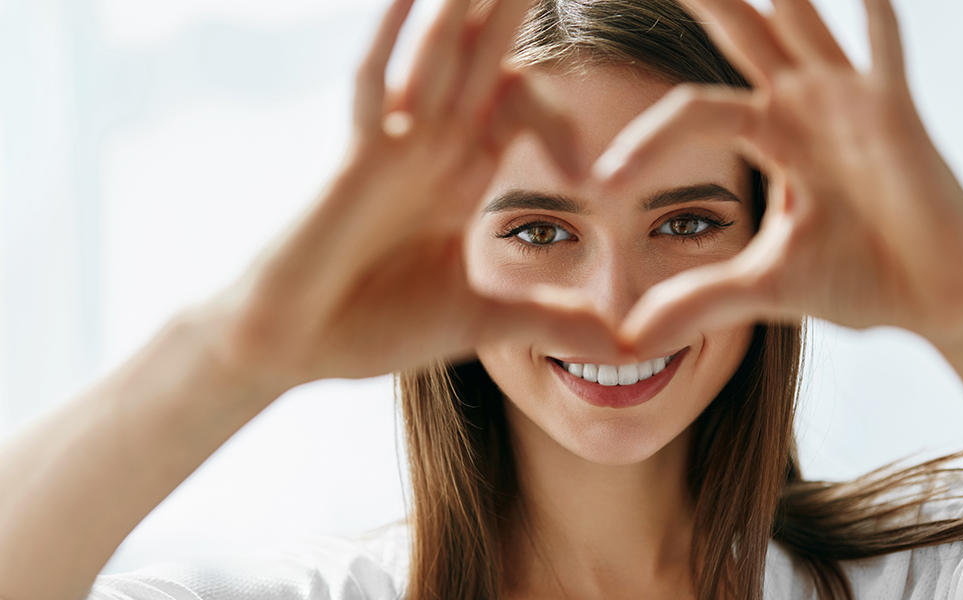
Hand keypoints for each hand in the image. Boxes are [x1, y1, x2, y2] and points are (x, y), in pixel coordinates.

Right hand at [206, 0, 620, 386]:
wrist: (297, 348)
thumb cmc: (374, 327)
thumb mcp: (482, 321)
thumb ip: (550, 322)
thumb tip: (624, 347)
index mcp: (461, 175)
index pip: (517, 107)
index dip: (558, 121)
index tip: (587, 179)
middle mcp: (431, 148)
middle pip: (482, 59)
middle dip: (512, 10)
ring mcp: (393, 149)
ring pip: (437, 56)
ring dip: (465, 9)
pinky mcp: (356, 164)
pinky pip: (372, 88)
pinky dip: (391, 42)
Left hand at [593, 0, 962, 358]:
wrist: (936, 300)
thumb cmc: (861, 279)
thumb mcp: (762, 288)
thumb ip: (697, 301)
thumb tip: (628, 341)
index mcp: (771, 135)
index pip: (691, 112)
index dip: (645, 143)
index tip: (601, 185)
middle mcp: (805, 107)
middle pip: (742, 36)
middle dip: (707, 1)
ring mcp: (852, 104)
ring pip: (802, 27)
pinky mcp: (898, 118)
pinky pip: (885, 57)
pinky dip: (877, 23)